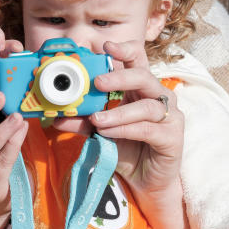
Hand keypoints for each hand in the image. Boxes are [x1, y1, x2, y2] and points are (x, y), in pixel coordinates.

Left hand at [88, 40, 183, 196]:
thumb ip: (83, 122)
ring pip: (146, 105)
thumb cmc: (127, 149)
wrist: (147, 181)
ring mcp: (169, 115)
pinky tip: (109, 132)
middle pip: (144, 76)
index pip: (137, 60)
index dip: (125, 50)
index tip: (106, 46)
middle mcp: (159, 97)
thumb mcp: (101, 132)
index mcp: (141, 88)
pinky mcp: (173, 136)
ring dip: (119, 112)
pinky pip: (148, 128)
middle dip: (120, 77)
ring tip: (98, 119)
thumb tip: (56, 117)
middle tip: (97, 82)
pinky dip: (126, 129)